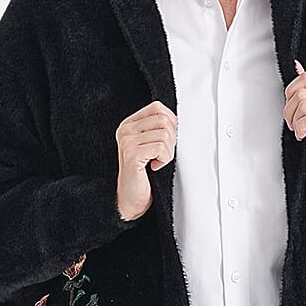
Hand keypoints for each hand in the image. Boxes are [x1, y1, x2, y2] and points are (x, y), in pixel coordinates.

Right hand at [115, 100, 177, 220]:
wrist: (131, 198)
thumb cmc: (144, 174)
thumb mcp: (151, 146)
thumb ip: (159, 129)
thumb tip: (179, 121)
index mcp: (129, 125)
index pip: (157, 108)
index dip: (171, 122)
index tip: (169, 140)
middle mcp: (126, 130)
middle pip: (163, 120)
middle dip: (172, 139)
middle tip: (163, 154)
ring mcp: (127, 142)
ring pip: (165, 134)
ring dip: (168, 152)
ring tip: (158, 162)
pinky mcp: (132, 155)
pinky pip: (161, 148)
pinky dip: (164, 159)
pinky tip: (155, 167)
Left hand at [282, 60, 305, 173]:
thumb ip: (304, 88)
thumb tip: (297, 65)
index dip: (291, 92)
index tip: (291, 109)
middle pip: (301, 92)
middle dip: (289, 110)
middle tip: (293, 124)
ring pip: (304, 104)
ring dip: (294, 121)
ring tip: (298, 131)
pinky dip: (300, 128)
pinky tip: (303, 136)